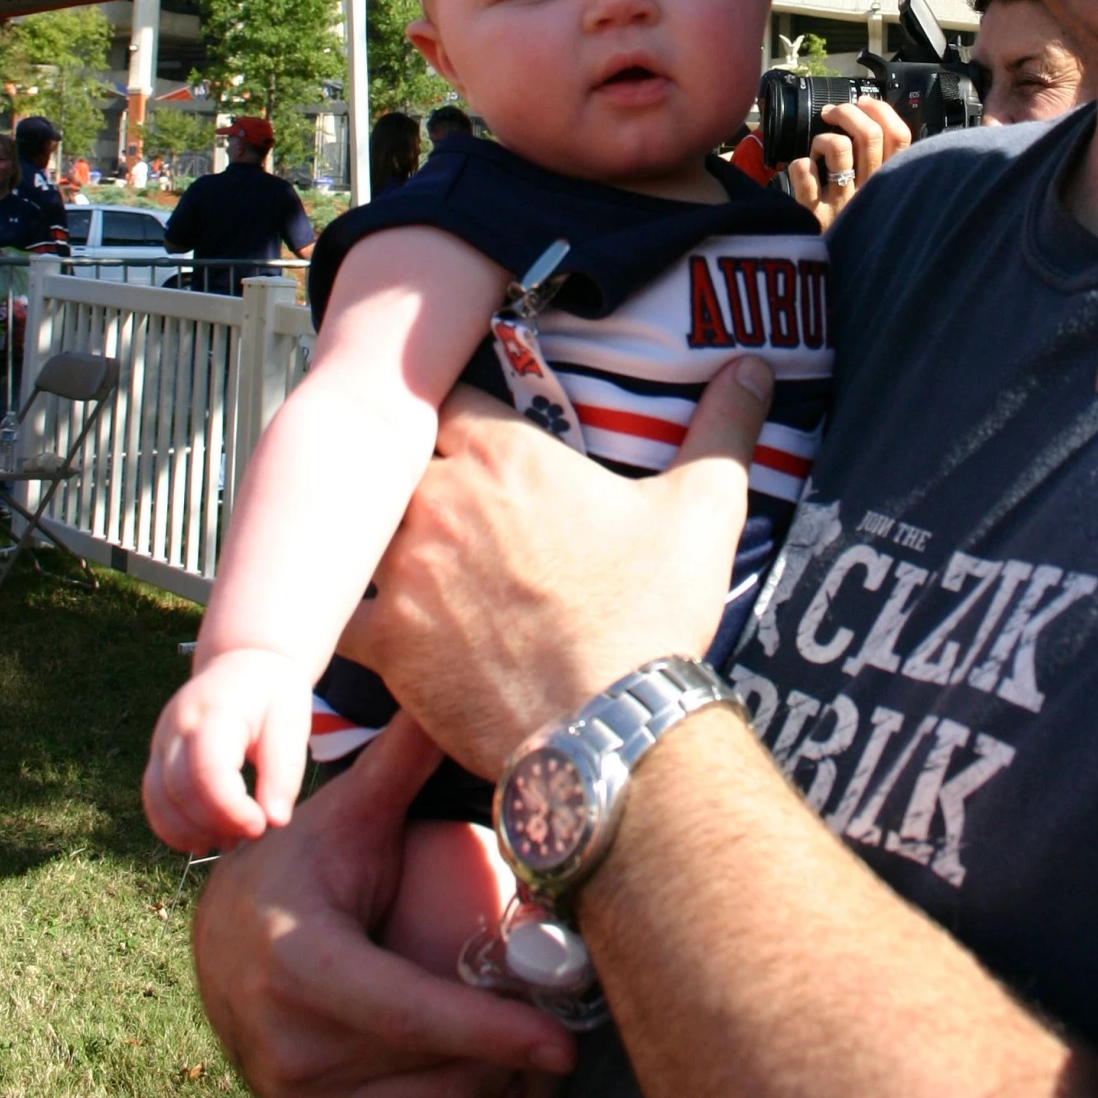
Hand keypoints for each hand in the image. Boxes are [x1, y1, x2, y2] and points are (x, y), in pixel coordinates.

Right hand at [143, 646, 310, 851]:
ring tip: (232, 839)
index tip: (261, 825)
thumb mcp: (293, 718)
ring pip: (159, 800)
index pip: (208, 770)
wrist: (242, 662)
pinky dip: (174, 828)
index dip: (230, 809)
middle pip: (180, 790)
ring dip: (192, 832)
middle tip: (252, 833)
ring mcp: (161, 741)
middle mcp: (177, 726)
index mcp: (213, 711)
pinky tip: (206, 836)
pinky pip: (153, 801)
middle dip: (215, 823)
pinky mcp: (157, 757)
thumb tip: (275, 820)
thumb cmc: (271, 690)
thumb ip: (285, 768)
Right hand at [192, 712, 574, 1097]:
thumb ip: (400, 760)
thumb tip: (451, 680)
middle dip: (508, 1054)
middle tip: (551, 1014)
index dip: (491, 1031)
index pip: (410, 1014)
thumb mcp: (347, 815)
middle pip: (438, 1075)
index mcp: (300, 964)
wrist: (227, 942)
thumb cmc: (306, 866)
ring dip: (496, 1096)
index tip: (563, 1042)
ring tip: (524, 1047)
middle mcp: (288, 1048)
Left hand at [340, 358, 773, 777]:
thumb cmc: (651, 617)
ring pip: (359, 533)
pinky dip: (354, 619)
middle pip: (398, 462)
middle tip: (439, 503)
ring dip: (378, 542)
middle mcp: (441, 499)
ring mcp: (403, 570)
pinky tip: (377, 627)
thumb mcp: (704, 509)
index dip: (455, 416)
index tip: (469, 434)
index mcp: (505, 453)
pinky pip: (342, 616)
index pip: (447, 399)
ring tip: (404, 561)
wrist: (609, 729)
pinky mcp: (385, 642)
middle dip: (415, 476)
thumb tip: (755, 367)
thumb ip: (723, 427)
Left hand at [786, 97, 910, 228]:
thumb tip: (868, 117)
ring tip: (818, 151)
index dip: (880, 110)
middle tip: (831, 114)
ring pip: (839, 147)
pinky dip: (800, 163)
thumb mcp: (877, 194)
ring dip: (822, 139)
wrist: (832, 271)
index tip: (862, 104)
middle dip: (847, 111)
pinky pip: (805, 170)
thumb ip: (877, 162)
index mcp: (890, 183)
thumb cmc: (853, 221)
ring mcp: (844, 204)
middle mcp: (872, 192)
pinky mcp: (815, 214)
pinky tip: (804, 172)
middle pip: (870, 134)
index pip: (900, 136)